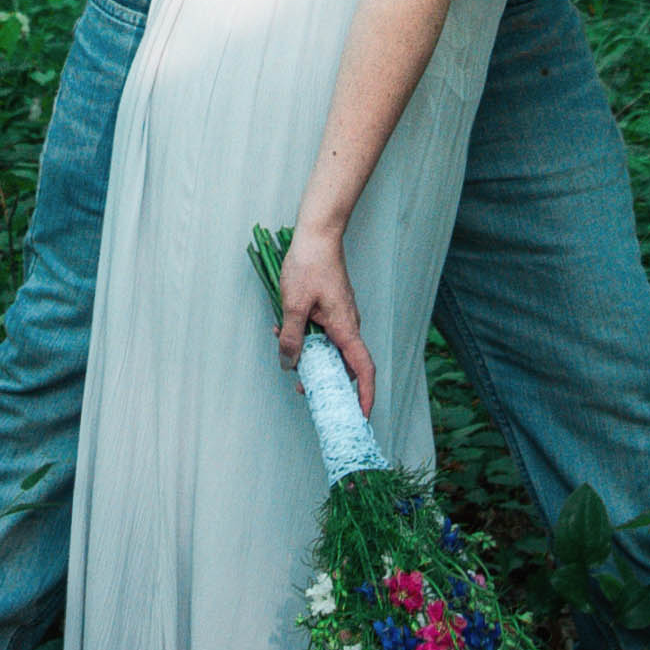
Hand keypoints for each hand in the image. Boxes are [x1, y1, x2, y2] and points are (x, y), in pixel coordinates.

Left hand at [274, 219, 374, 414]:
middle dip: (328, 381)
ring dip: (312, 356)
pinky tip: (285, 332)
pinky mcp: (332, 309)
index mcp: (346, 328)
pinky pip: (324, 333)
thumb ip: (291, 337)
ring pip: (331, 348)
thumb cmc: (309, 265)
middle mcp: (348, 325)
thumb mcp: (293, 305)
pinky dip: (308, 338)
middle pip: (345, 364)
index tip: (361, 415)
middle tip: (306, 391)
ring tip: (288, 357)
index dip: (365, 396)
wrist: (317, 234)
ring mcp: (341, 317)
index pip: (363, 369)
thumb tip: (289, 364)